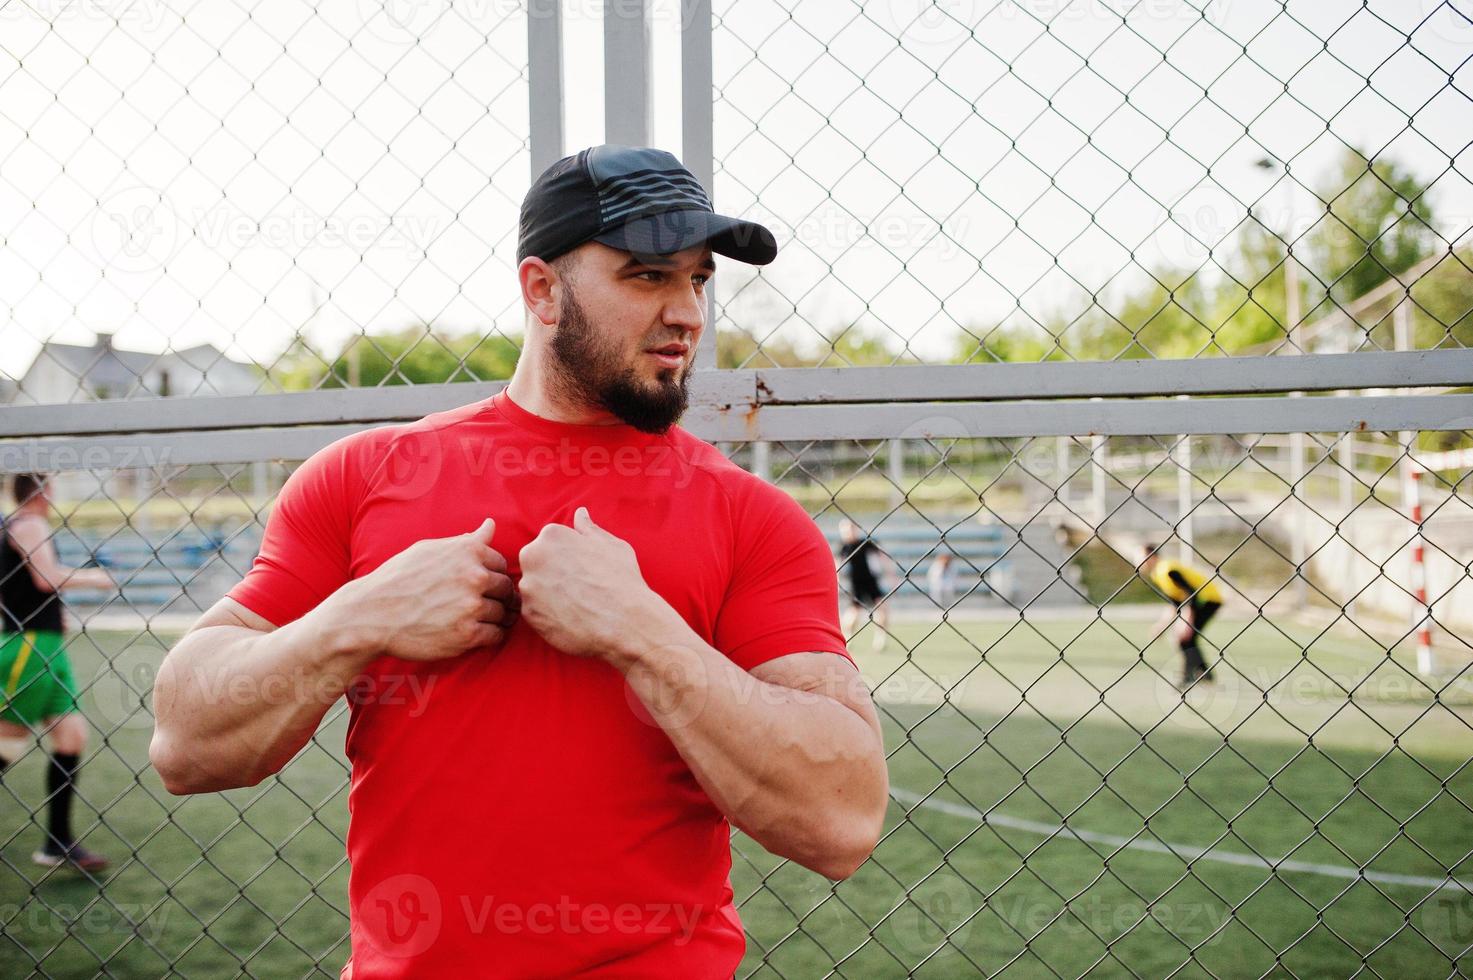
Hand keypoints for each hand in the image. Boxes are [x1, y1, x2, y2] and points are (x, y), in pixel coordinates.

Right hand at [341, 518, 518, 660]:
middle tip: (474, 605)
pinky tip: (470, 633)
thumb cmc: (398, 579)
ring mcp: (472, 606)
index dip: (490, 576)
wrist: (371, 614)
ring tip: (470, 619)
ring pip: (503, 613)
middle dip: (496, 598)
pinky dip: (488, 636)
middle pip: (506, 589)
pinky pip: (496, 635)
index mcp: (468, 551)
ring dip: (493, 618)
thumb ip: (466, 541)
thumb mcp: (429, 550)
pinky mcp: (467, 634)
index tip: (474, 585)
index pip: (501, 564)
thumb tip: (491, 525)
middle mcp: (474, 576)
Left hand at [519, 507, 657, 660]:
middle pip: (537, 562)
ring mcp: (528, 587)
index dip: (569, 557)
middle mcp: (533, 557)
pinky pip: (535, 610)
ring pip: (535, 587)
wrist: (623, 622)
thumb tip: (580, 513)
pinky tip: (571, 617)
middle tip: (579, 587)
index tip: (584, 569)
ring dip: (549, 593)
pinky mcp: (528, 613)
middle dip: (553, 572)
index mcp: (552, 536)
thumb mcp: (612, 545)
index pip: (551, 542)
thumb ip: (589, 529)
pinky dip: (549, 614)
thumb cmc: (621, 580)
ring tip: (576, 604)